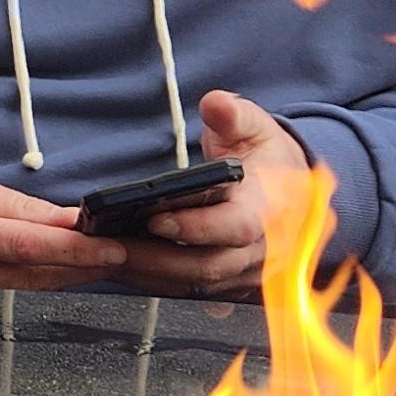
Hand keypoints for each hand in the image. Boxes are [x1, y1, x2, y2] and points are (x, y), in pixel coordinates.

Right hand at [0, 173, 130, 288]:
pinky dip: (41, 294)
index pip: (30, 246)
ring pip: (29, 297)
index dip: (77, 251)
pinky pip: (9, 306)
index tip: (115, 250)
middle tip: (128, 260)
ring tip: (106, 270)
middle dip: (87, 269)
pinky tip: (65, 283)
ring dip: (71, 283)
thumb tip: (73, 220)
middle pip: (37, 278)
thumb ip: (21, 210)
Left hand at [112, 90, 311, 298]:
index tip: (154, 219)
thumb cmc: (268, 157)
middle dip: (154, 259)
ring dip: (147, 274)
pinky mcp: (230, 284)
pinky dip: (155, 282)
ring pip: (195, 284)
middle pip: (207, 266)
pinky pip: (191, 291)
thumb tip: (216, 104)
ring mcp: (247, 272)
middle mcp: (264, 250)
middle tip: (108, 245)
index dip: (196, 227)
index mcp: (272, 209)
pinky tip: (122, 268)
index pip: (237, 227)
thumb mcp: (255, 126)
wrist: (291, 190)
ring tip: (104, 257)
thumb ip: (234, 115)